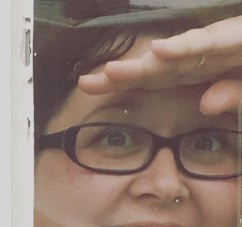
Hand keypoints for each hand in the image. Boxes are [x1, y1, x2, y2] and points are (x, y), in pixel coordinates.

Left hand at [78, 15, 241, 115]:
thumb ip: (233, 97)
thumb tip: (208, 101)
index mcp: (207, 68)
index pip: (159, 78)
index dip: (125, 84)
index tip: (91, 89)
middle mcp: (212, 52)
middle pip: (160, 65)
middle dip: (125, 74)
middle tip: (88, 83)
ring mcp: (227, 42)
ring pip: (180, 51)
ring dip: (144, 62)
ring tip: (116, 71)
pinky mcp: (240, 37)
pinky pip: (216, 39)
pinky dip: (189, 46)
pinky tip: (163, 49)